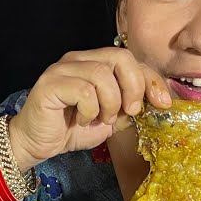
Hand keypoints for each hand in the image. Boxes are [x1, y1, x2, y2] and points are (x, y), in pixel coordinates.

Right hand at [8, 48, 171, 169]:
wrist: (38, 143)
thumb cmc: (72, 129)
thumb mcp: (111, 118)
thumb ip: (130, 105)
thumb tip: (158, 101)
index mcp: (94, 62)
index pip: (130, 59)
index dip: (150, 79)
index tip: (163, 103)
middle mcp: (78, 59)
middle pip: (120, 57)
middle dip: (133, 87)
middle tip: (130, 111)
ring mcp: (62, 69)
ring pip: (102, 74)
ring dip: (110, 102)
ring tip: (102, 119)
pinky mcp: (50, 83)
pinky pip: (83, 90)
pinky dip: (91, 109)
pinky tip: (83, 119)